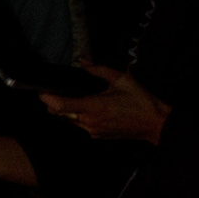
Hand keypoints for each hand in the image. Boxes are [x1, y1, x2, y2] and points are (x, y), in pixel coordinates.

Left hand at [41, 63, 168, 144]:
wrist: (156, 124)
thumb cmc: (141, 102)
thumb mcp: (122, 80)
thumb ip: (100, 70)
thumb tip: (85, 62)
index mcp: (93, 107)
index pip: (60, 106)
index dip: (47, 99)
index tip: (42, 92)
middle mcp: (89, 121)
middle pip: (62, 114)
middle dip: (56, 104)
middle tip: (57, 92)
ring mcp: (93, 130)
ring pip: (71, 120)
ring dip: (70, 111)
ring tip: (79, 99)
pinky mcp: (98, 135)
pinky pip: (82, 125)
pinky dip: (81, 117)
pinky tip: (92, 108)